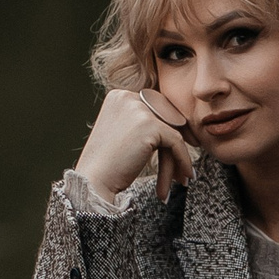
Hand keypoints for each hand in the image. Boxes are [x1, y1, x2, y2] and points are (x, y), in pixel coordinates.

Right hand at [74, 86, 193, 203]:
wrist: (93, 182)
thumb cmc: (106, 166)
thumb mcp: (122, 134)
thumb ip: (143, 124)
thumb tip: (179, 125)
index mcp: (120, 96)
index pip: (156, 110)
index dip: (166, 135)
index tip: (173, 157)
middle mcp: (128, 97)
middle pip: (166, 120)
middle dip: (174, 148)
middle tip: (180, 172)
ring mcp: (139, 109)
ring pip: (172, 132)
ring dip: (177, 159)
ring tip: (181, 180)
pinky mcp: (150, 125)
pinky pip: (177, 142)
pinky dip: (183, 160)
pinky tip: (185, 176)